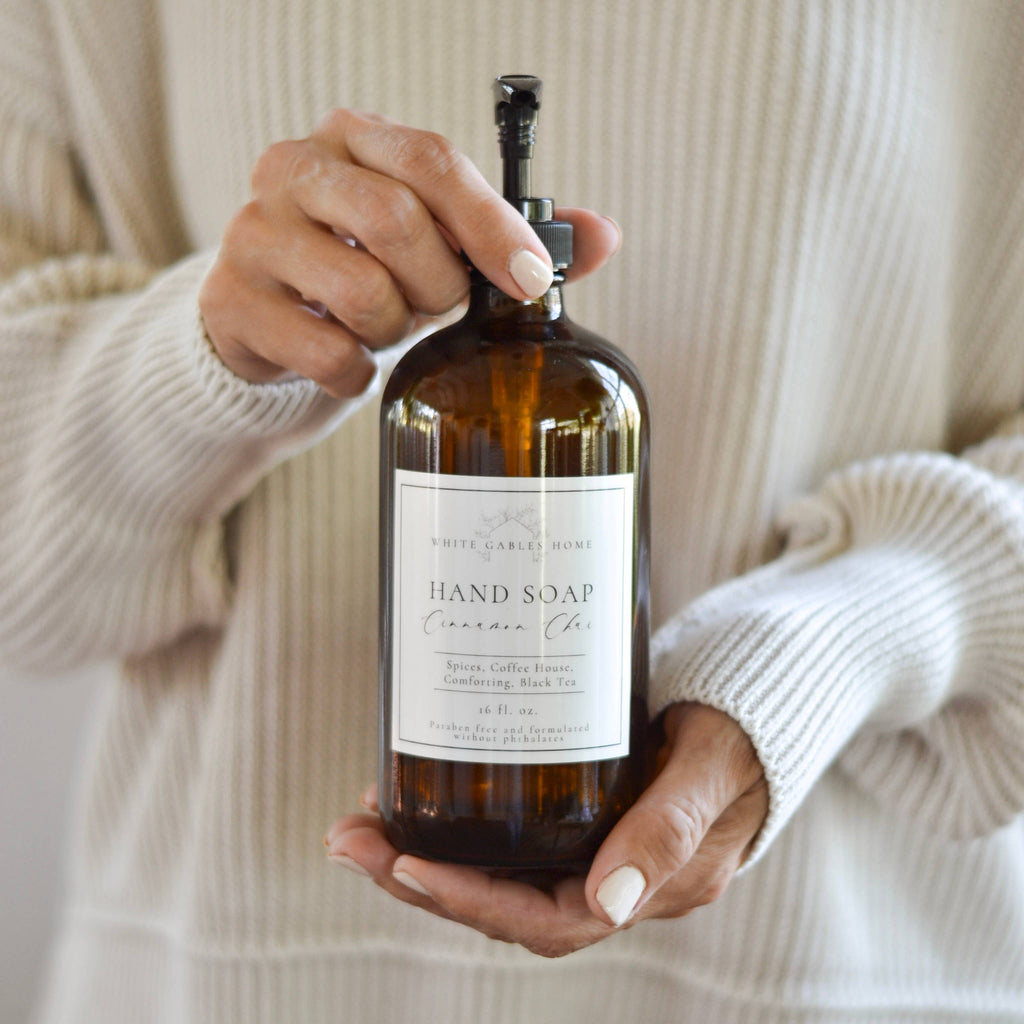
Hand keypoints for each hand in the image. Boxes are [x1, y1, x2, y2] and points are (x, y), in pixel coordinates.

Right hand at [200, 108, 620, 396]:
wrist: (270, 321)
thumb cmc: (365, 271)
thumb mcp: (436, 244)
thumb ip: (511, 237)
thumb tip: (606, 236)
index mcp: (352, 138)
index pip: (432, 160)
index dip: (490, 223)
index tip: (530, 279)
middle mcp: (293, 169)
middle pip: (395, 221)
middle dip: (438, 285)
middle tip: (436, 305)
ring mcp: (253, 234)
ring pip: (362, 293)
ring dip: (395, 328)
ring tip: (382, 325)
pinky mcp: (232, 303)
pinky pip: (328, 353)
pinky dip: (358, 372)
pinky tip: (349, 360)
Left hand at [324, 703, 767, 957]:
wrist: (759, 701)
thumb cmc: (744, 731)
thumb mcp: (711, 771)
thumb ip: (668, 829)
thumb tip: (609, 901)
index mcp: (654, 885)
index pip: (547, 918)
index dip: (470, 901)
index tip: (404, 866)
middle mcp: (616, 878)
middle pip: (505, 902)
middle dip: (421, 878)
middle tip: (349, 838)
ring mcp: (598, 848)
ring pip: (500, 872)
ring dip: (426, 853)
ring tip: (361, 820)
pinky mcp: (586, 813)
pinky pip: (512, 839)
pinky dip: (461, 826)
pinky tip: (420, 799)